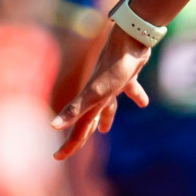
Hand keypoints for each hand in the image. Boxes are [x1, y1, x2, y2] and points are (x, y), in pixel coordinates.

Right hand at [50, 23, 151, 159]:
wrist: (131, 38)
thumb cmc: (113, 67)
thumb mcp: (95, 93)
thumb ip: (75, 110)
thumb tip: (52, 126)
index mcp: (91, 102)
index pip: (79, 129)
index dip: (70, 145)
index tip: (57, 158)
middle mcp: (99, 94)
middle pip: (90, 119)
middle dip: (84, 134)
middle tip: (76, 146)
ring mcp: (113, 84)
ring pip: (107, 106)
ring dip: (106, 118)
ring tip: (106, 130)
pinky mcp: (128, 75)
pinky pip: (131, 89)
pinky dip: (136, 96)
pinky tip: (144, 103)